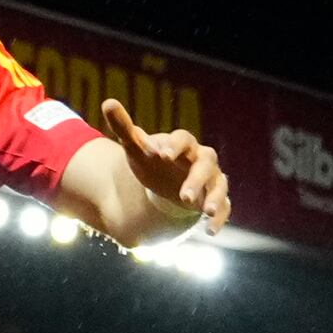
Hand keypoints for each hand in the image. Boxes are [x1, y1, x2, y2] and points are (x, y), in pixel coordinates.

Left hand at [100, 97, 231, 236]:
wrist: (166, 182)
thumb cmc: (153, 161)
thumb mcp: (136, 147)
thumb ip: (123, 127)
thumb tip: (108, 102)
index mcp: (183, 144)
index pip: (184, 138)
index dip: (175, 146)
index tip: (162, 155)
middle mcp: (202, 160)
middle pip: (206, 163)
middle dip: (196, 179)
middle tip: (184, 195)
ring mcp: (211, 179)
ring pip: (219, 186)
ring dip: (215, 198)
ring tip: (205, 211)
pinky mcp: (214, 199)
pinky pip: (224, 207)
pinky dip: (219, 217)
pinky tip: (210, 230)